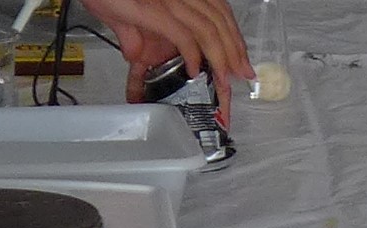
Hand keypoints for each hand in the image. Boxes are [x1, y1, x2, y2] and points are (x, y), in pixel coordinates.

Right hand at [80, 0, 250, 80]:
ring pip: (208, 30)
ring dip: (221, 58)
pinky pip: (183, 35)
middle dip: (234, 51)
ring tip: (225, 80)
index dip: (233, 36)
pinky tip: (195, 71)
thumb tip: (136, 57)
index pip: (218, 12)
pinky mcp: (153, 10)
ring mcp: (169, 1)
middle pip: (219, 22)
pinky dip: (193, 55)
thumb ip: (133, 36)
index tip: (242, 60)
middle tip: (243, 75)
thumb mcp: (122, 15)